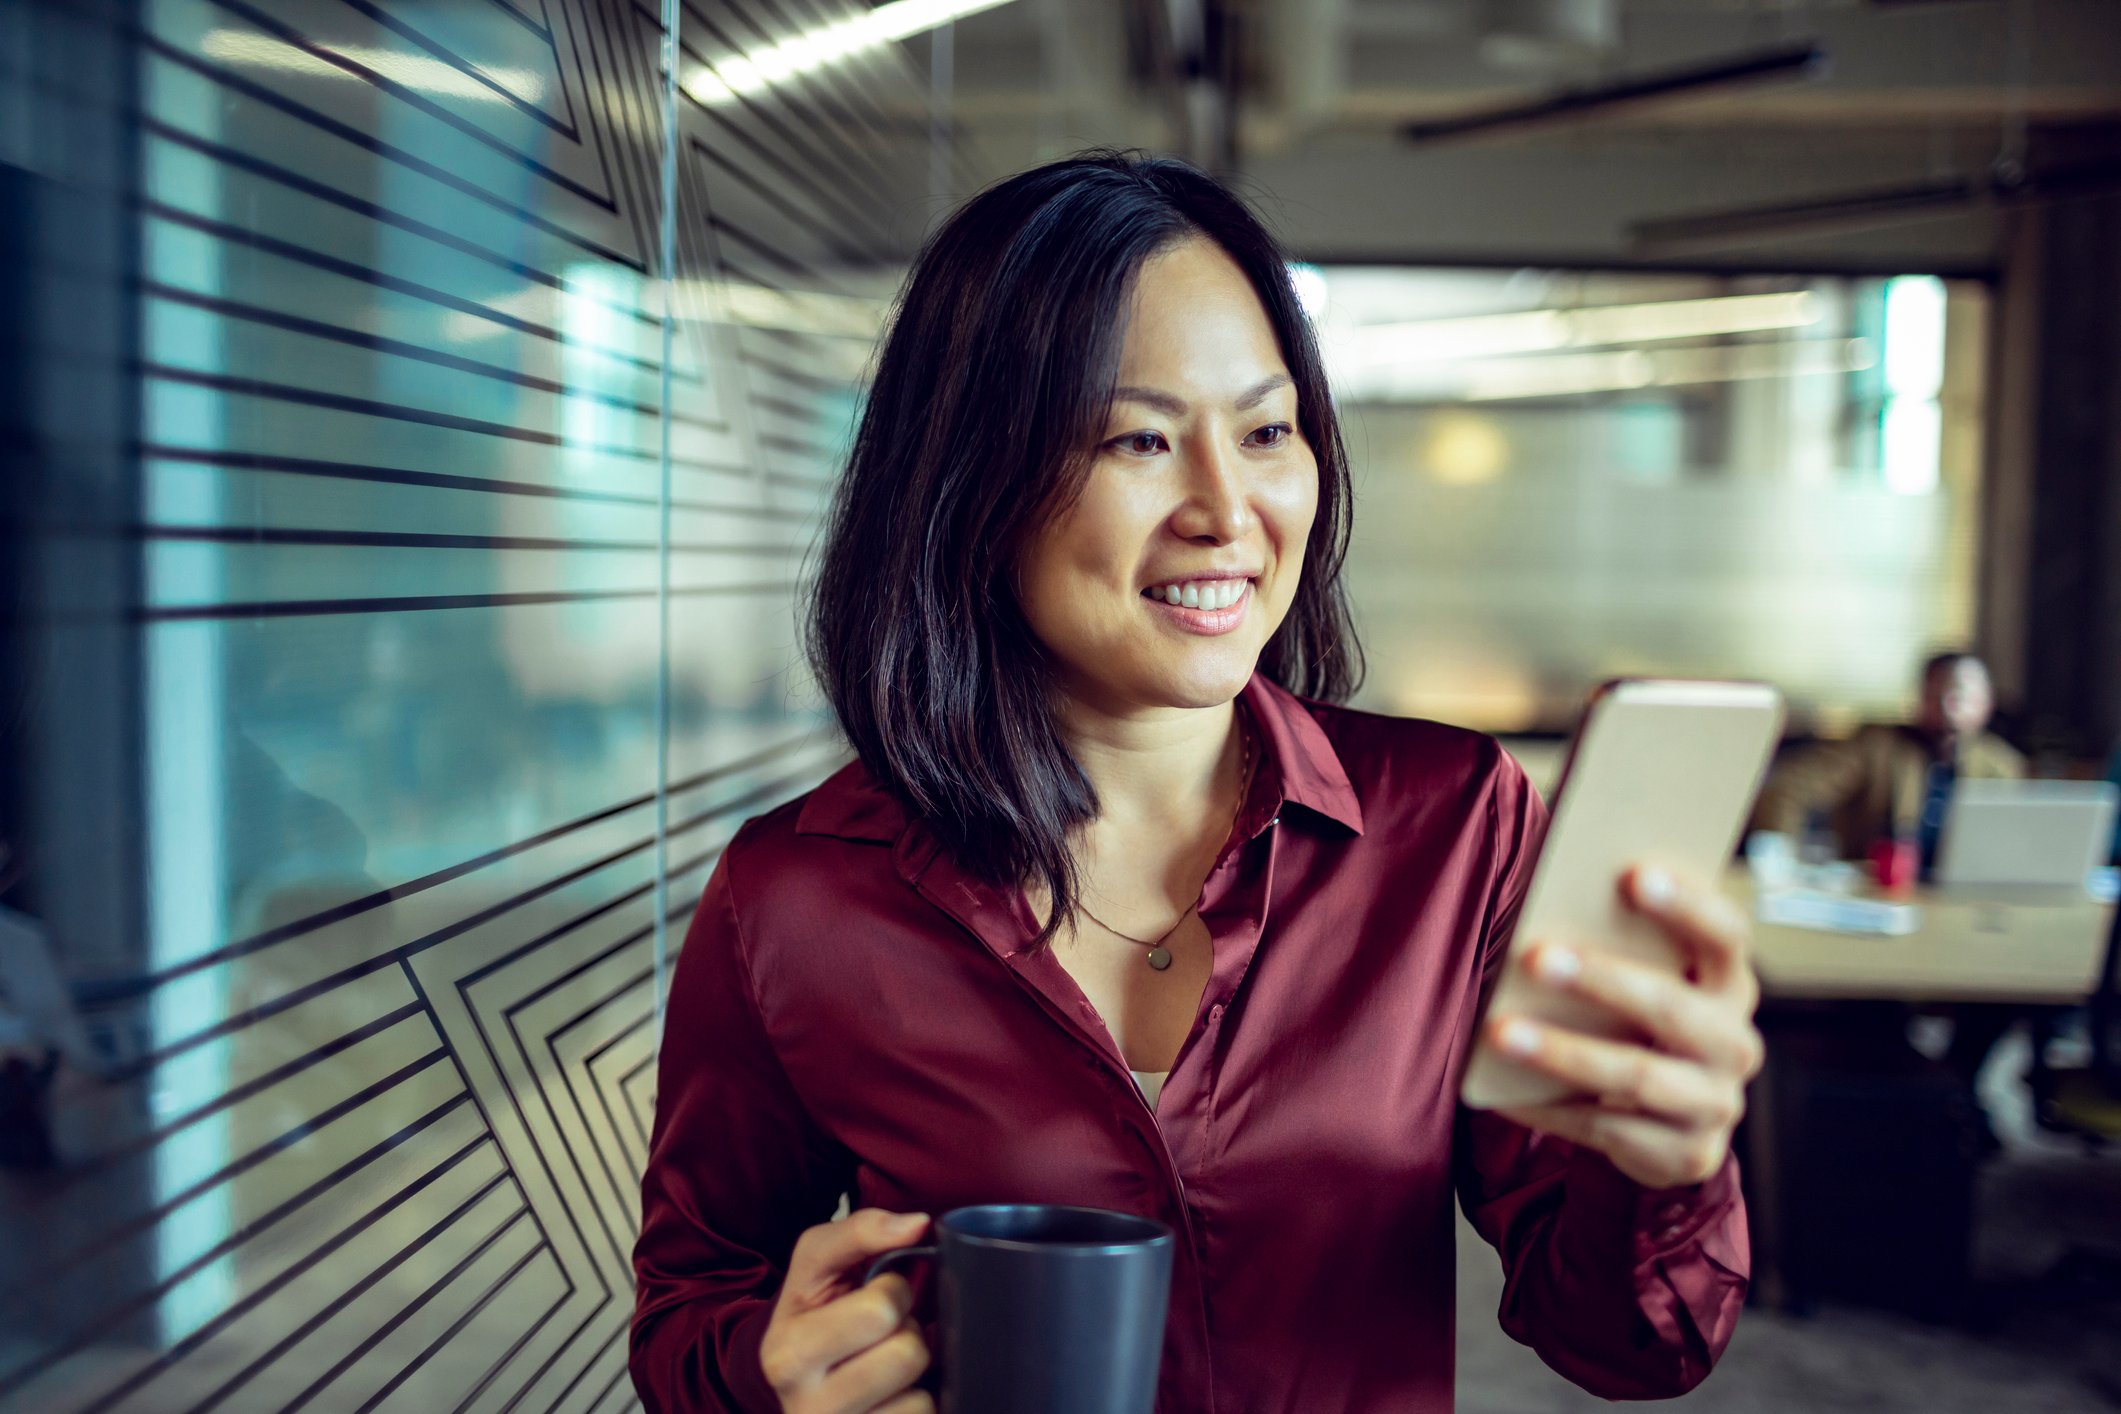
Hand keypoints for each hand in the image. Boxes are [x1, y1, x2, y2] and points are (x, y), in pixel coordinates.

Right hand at [759, 1209, 935, 1413]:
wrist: (798, 1380)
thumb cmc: (816, 1313)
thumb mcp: (818, 1263)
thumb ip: (861, 1230)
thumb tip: (918, 1224)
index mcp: (788, 1353)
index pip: (880, 1310)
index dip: (893, 1291)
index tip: (873, 1294)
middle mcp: (807, 1407)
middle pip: (907, 1353)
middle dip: (908, 1332)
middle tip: (885, 1333)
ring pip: (920, 1398)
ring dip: (915, 1374)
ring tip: (887, 1365)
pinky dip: (919, 1404)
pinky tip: (893, 1397)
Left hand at [1487, 866, 1764, 1188]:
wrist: (1666, 1123)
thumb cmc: (1634, 1022)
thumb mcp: (1641, 980)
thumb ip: (1615, 944)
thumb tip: (1545, 905)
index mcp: (1728, 984)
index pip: (1726, 935)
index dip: (1687, 904)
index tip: (1631, 872)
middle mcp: (1735, 1042)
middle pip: (1672, 1007)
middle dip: (1602, 980)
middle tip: (1535, 956)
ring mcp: (1716, 1102)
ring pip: (1636, 1075)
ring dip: (1563, 1051)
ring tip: (1500, 1031)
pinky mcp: (1688, 1154)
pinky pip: (1608, 1129)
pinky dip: (1551, 1107)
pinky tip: (1504, 1093)